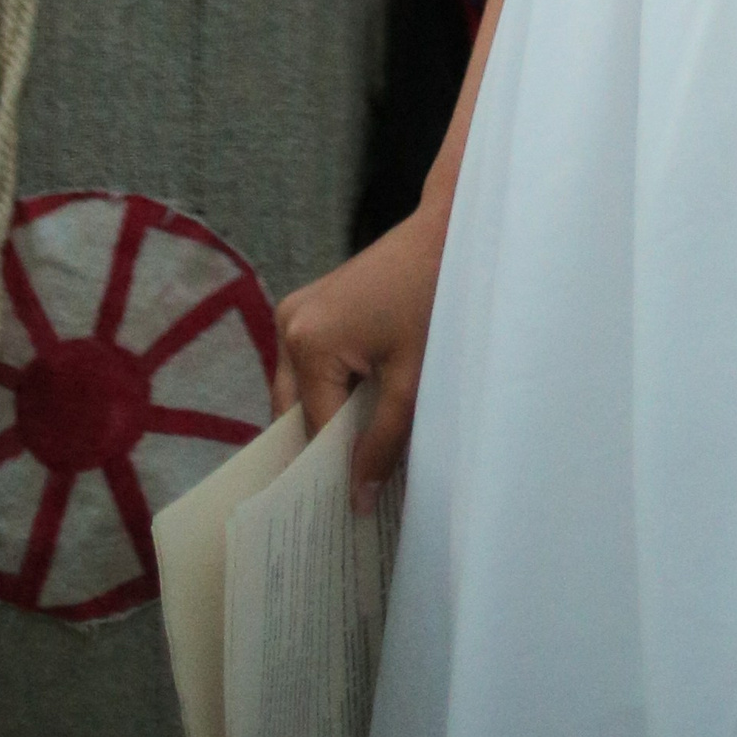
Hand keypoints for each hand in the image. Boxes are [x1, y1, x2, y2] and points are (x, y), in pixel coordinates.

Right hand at [273, 210, 443, 513]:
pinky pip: (309, 365)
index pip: (313, 428)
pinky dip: (329, 389)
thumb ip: (383, 442)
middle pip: (295, 411)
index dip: (333, 468)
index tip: (351, 505)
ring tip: (357, 454)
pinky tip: (359, 411)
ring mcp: (293, 312)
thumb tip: (357, 501)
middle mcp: (288, 326)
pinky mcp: (308, 306)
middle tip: (349, 488)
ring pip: (299, 390)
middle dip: (322, 446)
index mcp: (308, 342)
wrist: (449, 230)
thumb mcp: (413, 379)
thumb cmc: (435, 298)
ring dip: (326, 417)